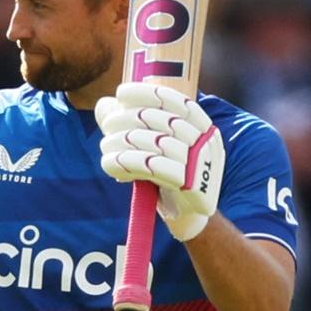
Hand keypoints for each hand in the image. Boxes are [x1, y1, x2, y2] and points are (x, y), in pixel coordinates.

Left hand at [95, 82, 224, 240]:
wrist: (187, 218)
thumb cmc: (167, 176)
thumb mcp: (156, 147)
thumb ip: (133, 125)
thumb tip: (104, 104)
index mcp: (203, 126)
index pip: (176, 100)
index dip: (146, 93)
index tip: (120, 92)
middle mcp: (207, 142)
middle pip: (160, 120)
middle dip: (128, 119)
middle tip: (107, 125)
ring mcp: (203, 164)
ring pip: (154, 144)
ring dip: (123, 142)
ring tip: (106, 146)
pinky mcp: (192, 187)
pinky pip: (152, 168)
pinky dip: (126, 163)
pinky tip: (110, 162)